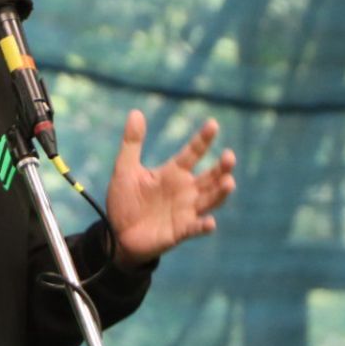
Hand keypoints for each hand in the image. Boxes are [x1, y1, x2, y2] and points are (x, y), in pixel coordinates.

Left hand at [106, 109, 236, 266]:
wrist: (116, 233)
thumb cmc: (124, 200)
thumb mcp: (125, 168)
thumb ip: (132, 142)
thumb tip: (135, 112)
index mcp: (173, 173)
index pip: (192, 153)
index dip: (202, 139)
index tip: (213, 124)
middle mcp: (184, 190)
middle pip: (210, 177)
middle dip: (222, 168)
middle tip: (229, 156)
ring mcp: (185, 211)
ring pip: (210, 200)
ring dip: (220, 193)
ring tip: (229, 182)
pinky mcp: (179, 231)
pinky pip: (195, 228)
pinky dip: (203, 225)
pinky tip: (210, 222)